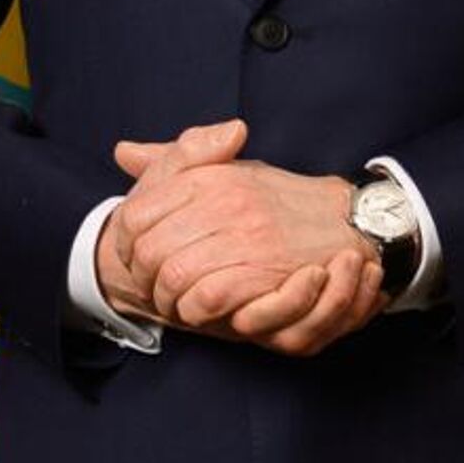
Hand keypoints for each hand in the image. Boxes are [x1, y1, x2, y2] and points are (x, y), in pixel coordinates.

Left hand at [101, 120, 389, 355]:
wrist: (340, 218)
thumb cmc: (274, 196)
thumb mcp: (226, 168)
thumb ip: (176, 160)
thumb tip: (123, 152)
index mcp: (209, 175)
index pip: (138, 212)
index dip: (125, 242)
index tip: (133, 256)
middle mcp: (223, 199)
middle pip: (150, 248)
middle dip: (143, 277)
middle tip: (151, 287)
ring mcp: (243, 233)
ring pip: (174, 275)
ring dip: (167, 297)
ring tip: (173, 301)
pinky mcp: (262, 268)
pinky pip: (207, 296)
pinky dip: (195, 309)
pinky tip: (200, 309)